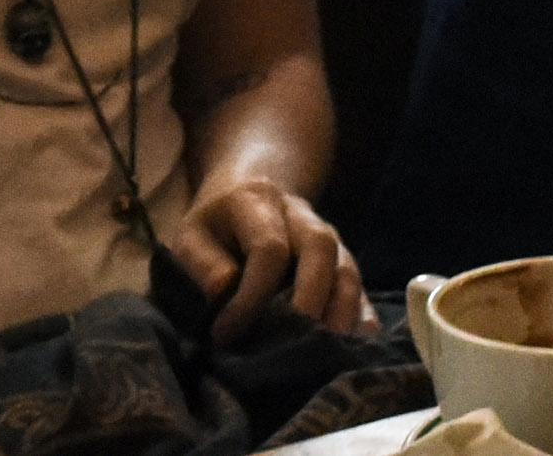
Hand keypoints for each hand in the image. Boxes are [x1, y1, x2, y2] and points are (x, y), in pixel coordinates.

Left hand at [173, 176, 367, 343]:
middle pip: (321, 249)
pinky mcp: (341, 262)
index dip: (251, 295)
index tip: (226, 333)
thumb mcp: (190, 237)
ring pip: (347, 268)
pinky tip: (356, 345)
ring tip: (323, 354)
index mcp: (257, 200)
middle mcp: (300, 213)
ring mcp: (327, 236)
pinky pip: (361, 288)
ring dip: (340, 313)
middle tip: (291, 345)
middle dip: (309, 301)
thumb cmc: (213, 229)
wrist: (240, 197)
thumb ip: (202, 262)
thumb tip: (226, 291)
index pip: (268, 248)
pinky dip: (362, 316)